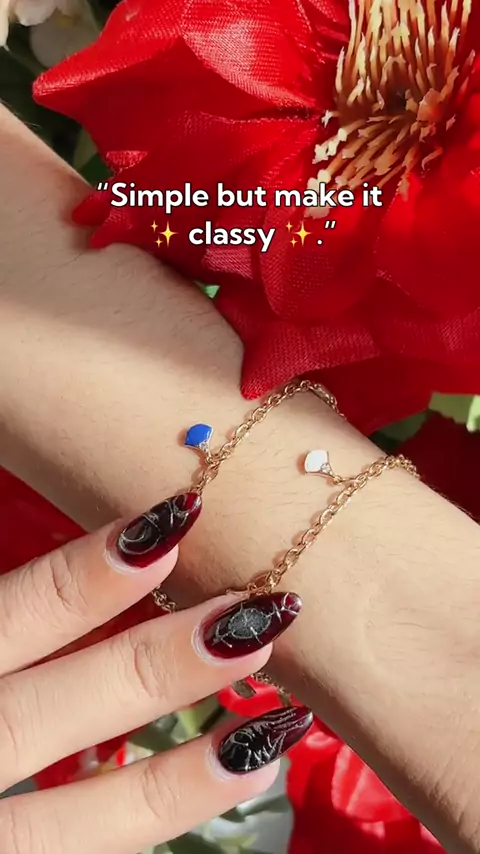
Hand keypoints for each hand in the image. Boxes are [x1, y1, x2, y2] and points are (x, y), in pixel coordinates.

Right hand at [0, 492, 310, 853]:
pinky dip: (158, 817)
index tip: (172, 524)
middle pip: (47, 714)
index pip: (5, 620)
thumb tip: (118, 542)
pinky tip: (237, 778)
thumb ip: (8, 616)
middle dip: (155, 666)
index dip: (84, 580)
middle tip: (259, 616)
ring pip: (79, 825)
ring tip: (279, 728)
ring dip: (183, 775)